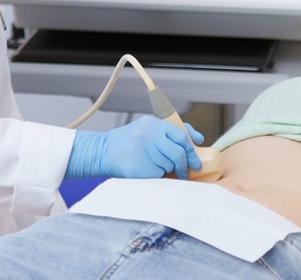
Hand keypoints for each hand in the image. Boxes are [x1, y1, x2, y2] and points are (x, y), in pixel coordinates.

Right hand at [64, 116, 203, 180]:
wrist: (103, 151)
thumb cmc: (129, 142)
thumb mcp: (149, 129)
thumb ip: (172, 132)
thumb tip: (198, 139)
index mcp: (152, 124)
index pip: (180, 136)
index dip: (191, 150)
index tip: (195, 161)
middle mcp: (148, 135)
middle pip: (177, 154)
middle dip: (183, 166)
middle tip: (184, 172)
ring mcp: (142, 151)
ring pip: (168, 166)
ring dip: (167, 170)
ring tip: (155, 166)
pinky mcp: (138, 167)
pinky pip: (158, 175)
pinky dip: (157, 176)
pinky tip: (147, 171)